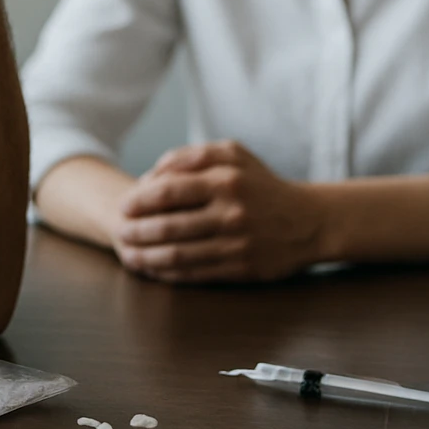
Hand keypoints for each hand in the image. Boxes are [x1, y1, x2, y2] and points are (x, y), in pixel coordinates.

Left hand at [112, 140, 325, 282]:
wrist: (309, 221)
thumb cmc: (262, 184)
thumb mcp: (234, 154)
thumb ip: (191, 156)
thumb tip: (153, 172)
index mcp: (225, 179)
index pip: (169, 190)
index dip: (139, 200)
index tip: (123, 206)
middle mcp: (231, 212)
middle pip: (169, 225)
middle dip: (136, 231)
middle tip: (119, 233)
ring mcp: (236, 243)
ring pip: (179, 253)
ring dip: (147, 256)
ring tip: (128, 255)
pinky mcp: (241, 268)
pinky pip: (196, 273)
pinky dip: (169, 273)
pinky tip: (154, 270)